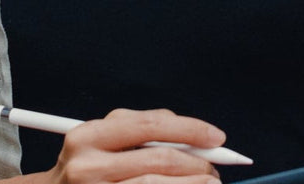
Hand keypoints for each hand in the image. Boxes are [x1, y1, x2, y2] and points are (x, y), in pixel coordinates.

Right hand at [47, 109, 225, 183]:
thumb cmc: (87, 167)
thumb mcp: (102, 139)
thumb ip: (141, 130)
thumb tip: (193, 134)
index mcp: (87, 137)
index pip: (149, 126)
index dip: (189, 129)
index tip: (217, 136)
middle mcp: (86, 167)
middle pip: (158, 161)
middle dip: (197, 164)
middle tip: (215, 169)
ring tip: (210, 183)